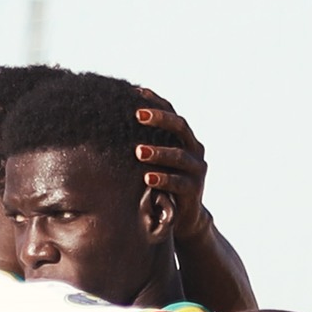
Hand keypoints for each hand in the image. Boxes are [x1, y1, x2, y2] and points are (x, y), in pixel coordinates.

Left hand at [134, 89, 212, 245]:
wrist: (184, 218)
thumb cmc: (164, 185)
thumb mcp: (157, 162)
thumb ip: (147, 144)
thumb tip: (115, 125)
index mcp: (186, 139)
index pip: (173, 114)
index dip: (157, 102)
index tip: (136, 93)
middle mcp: (195, 150)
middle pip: (180, 127)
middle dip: (160, 119)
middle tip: (138, 115)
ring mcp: (196, 170)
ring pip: (179, 156)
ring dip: (158, 152)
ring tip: (138, 151)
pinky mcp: (194, 191)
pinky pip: (178, 183)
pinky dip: (163, 179)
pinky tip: (147, 178)